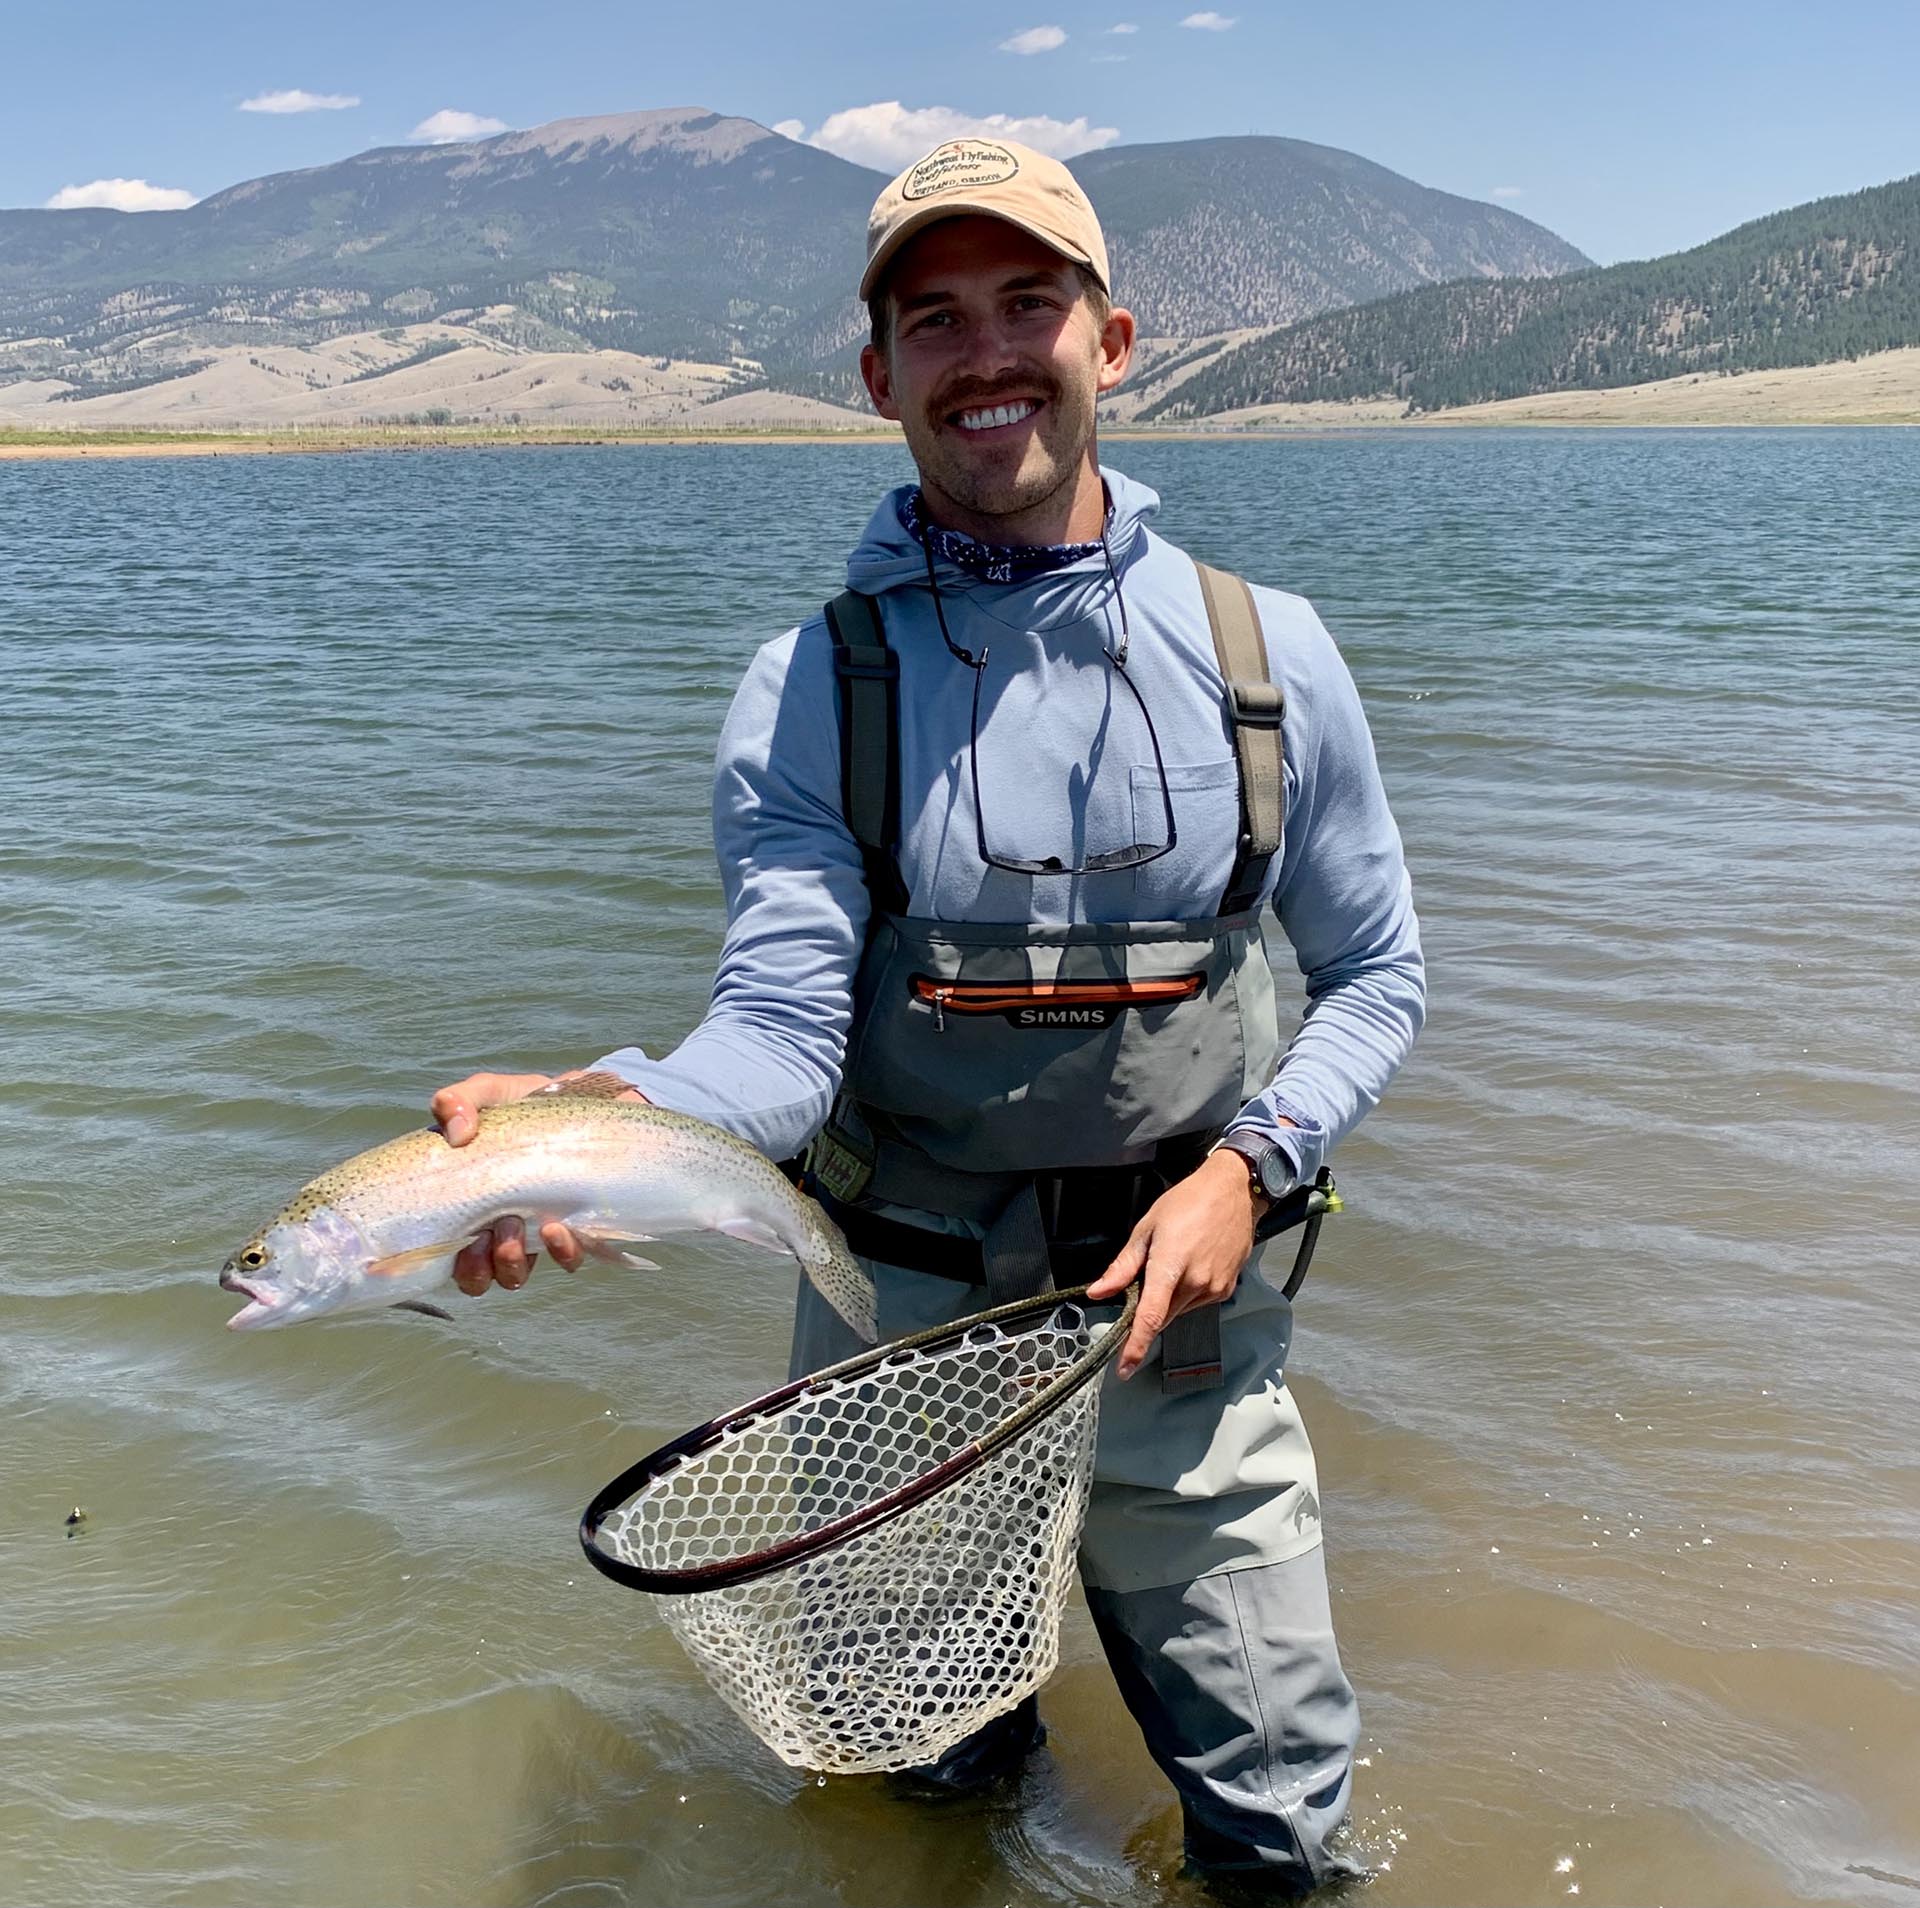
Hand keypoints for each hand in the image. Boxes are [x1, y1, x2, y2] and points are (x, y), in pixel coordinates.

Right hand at [428, 1069, 645, 1293]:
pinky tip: (559, 1227)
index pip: (454, 1253)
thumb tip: (456, 1132)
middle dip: (480, 1268)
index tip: (461, 1240)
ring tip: (516, 1227)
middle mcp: (504, 1226)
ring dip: (511, 1262)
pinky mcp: (580, 1227)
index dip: (455, 1262)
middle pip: (483, 1274)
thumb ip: (461, 1101)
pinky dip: (562, 1251)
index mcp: (475, 1204)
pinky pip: (569, 1257)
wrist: (594, 1098)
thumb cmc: (532, 1104)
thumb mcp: (492, 1093)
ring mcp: (541, 1229)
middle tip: (488, 1234)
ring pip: (519, 1273)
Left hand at [1085, 1150, 1266, 1380]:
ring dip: (1169, 1298)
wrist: (1233, 1192)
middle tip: (1147, 1279)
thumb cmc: (1188, 1202)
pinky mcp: (1226, 1289)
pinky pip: (1197, 1302)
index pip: (1150, 1317)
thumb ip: (1123, 1266)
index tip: (1124, 1368)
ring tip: (1175, 1260)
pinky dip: (1187, 1293)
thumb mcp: (1147, 1229)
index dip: (1135, 1346)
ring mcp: (1214, 1289)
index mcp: (1170, 1266)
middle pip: (1162, 1316)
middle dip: (1148, 1310)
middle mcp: (1195, 1283)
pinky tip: (1191, 1264)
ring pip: (1179, 1310)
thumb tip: (1098, 1291)